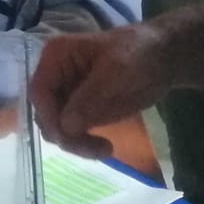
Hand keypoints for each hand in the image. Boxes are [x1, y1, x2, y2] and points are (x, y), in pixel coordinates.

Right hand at [30, 24, 172, 157]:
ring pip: (57, 127)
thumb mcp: (115, 71)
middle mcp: (56, 76)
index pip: (39, 92)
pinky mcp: (82, 109)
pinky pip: (72, 131)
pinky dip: (83, 143)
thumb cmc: (139, 53)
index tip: (70, 137)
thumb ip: (89, 98)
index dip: (49, 117)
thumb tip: (64, 126)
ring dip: (74, 142)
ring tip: (104, 150)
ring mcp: (68, 94)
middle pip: (45, 113)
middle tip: (96, 150)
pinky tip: (105, 147)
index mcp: (57, 57)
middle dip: (64, 135)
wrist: (164, 57)